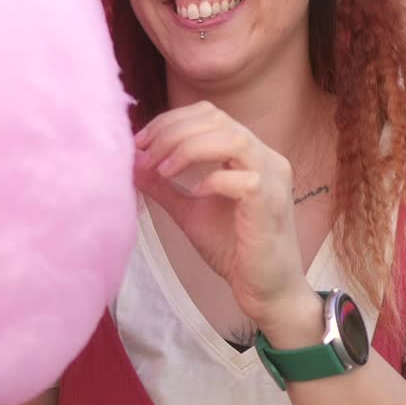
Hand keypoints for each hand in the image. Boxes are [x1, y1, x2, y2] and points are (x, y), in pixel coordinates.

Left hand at [134, 101, 311, 329]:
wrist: (265, 290)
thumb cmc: (233, 249)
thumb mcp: (188, 210)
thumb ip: (164, 186)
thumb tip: (132, 163)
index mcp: (249, 152)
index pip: (209, 114)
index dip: (171, 120)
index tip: (141, 142)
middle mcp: (266, 157)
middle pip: (217, 119)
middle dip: (173, 132)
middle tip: (144, 154)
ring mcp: (273, 179)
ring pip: (233, 138)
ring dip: (189, 148)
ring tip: (162, 169)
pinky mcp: (272, 205)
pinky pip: (244, 179)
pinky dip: (212, 181)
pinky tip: (193, 194)